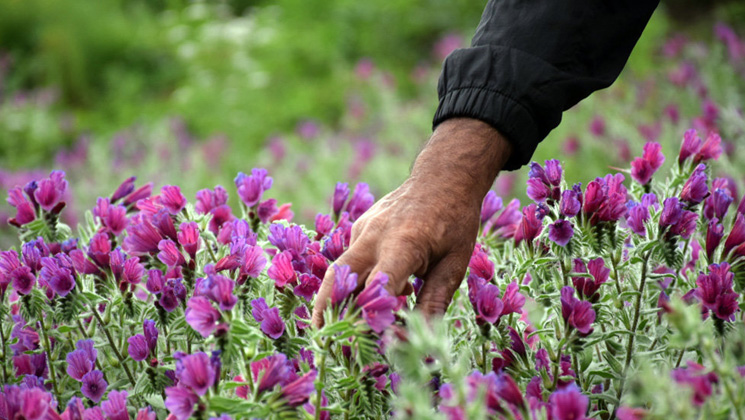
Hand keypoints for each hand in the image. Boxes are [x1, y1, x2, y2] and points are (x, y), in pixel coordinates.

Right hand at [311, 118, 511, 325]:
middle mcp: (375, 235)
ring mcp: (363, 229)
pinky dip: (353, 280)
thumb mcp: (454, 263)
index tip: (365, 339)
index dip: (370, 314)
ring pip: (341, 269)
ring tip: (332, 325)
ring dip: (334, 296)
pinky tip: (368, 295)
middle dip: (327, 307)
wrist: (443, 177)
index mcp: (403, 244)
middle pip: (341, 276)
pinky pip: (351, 258)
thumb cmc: (454, 221)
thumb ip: (433, 301)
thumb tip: (420, 338)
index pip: (378, 284)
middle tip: (322, 337)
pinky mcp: (360, 228)